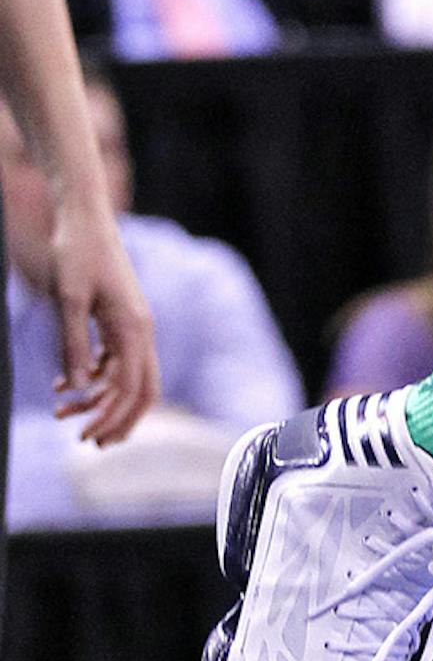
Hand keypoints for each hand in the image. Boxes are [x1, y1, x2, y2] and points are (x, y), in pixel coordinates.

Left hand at [45, 190, 156, 444]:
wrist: (83, 217)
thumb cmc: (77, 252)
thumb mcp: (69, 299)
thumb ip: (72, 345)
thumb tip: (74, 390)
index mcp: (134, 326)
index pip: (133, 387)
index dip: (111, 418)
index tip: (83, 437)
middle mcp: (140, 328)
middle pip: (142, 389)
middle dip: (118, 420)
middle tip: (88, 443)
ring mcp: (131, 324)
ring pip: (125, 377)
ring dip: (98, 401)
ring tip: (62, 414)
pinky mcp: (117, 319)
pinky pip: (113, 360)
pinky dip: (92, 379)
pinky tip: (61, 385)